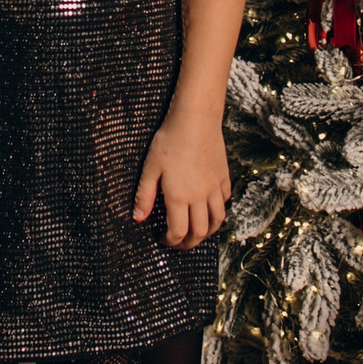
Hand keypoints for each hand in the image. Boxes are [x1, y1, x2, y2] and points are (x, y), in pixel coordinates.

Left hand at [133, 106, 231, 247]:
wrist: (196, 119)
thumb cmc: (169, 140)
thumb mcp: (150, 167)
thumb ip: (145, 195)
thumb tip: (138, 218)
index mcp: (179, 197)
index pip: (178, 231)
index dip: (170, 241)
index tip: (162, 240)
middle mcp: (199, 197)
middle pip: (200, 232)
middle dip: (189, 243)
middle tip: (179, 244)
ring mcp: (214, 188)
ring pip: (217, 220)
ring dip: (207, 232)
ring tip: (196, 233)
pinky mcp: (223, 177)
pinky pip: (224, 201)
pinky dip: (218, 210)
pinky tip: (209, 208)